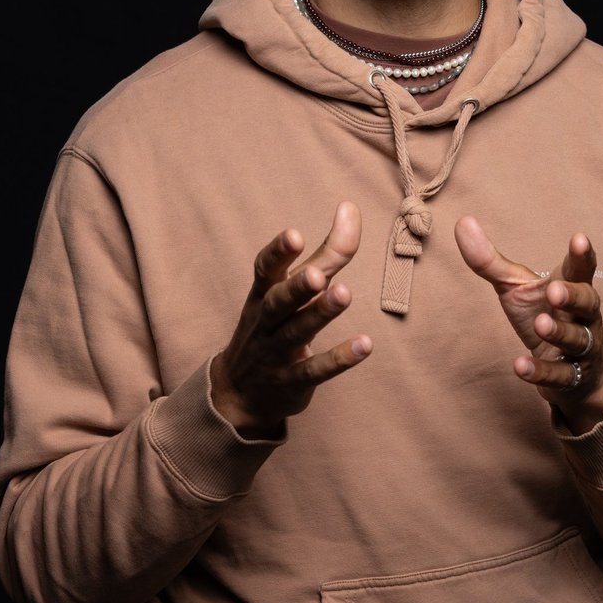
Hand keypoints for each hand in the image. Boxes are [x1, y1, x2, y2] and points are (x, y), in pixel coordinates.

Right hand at [210, 201, 370, 435]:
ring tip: (344, 295)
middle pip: (278, 302)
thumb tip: (350, 208)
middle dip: (296, 287)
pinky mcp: (292, 382)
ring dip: (320, 314)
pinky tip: (364, 345)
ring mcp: (276, 353)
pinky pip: (315, 371)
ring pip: (297, 333)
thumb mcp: (292, 291)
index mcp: (262, 294)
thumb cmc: (273, 328)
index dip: (278, 253)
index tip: (294, 235)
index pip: (265, 270)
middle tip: (317, 274)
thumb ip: (326, 254)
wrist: (238, 394)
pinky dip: (339, 359)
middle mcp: (266, 321)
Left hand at [454, 217, 602, 412]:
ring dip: (559, 332)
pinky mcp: (570, 379)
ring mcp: (581, 349)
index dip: (582, 255)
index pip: (581, 269)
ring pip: (578, 340)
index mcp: (572, 288)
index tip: (578, 238)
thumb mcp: (515, 288)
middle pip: (589, 303)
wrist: (572, 375)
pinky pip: (559, 376)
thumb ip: (490, 261)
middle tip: (555, 290)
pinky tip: (520, 366)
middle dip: (574, 296)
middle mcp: (583, 317)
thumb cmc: (542, 315)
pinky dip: (540, 371)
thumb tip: (463, 222)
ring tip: (540, 324)